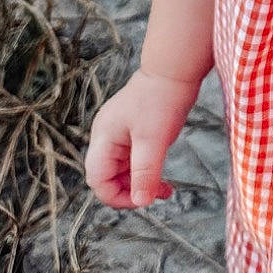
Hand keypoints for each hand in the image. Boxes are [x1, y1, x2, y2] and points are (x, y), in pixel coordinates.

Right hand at [84, 68, 199, 208]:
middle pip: (108, 177)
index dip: (116, 197)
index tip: (143, 200)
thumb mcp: (154, 141)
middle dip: (130, 190)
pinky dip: (145, 170)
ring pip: (121, 170)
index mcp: (103, 137)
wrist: (174, 69)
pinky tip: (162, 176)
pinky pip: (132, 158)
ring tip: (165, 189)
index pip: (97, 179)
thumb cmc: (162, 99)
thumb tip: (141, 202)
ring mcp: (117, 133)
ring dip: (140, 182)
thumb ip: (145, 173)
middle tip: (156, 195)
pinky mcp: (131, 130)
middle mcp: (106, 136)